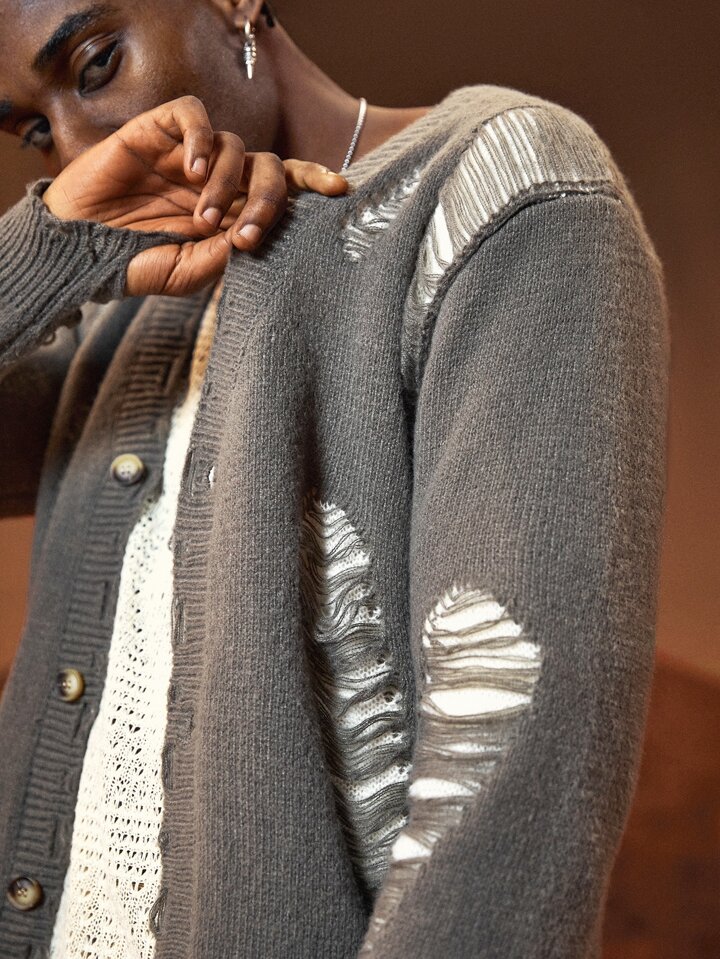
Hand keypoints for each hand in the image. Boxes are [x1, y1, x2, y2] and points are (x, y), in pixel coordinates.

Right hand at [42, 95, 348, 296]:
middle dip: (270, 198)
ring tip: (202, 217)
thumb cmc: (136, 264)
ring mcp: (188, 155)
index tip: (340, 189)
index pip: (283, 186)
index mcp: (233, 210)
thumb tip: (261, 234)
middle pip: (269, 166)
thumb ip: (226, 255)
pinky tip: (191, 170)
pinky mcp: (156, 132)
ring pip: (234, 144)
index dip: (313, 181)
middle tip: (248, 232)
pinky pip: (193, 115)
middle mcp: (217, 179)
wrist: (81, 251)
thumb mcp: (189, 272)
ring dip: (226, 183)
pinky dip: (201, 138)